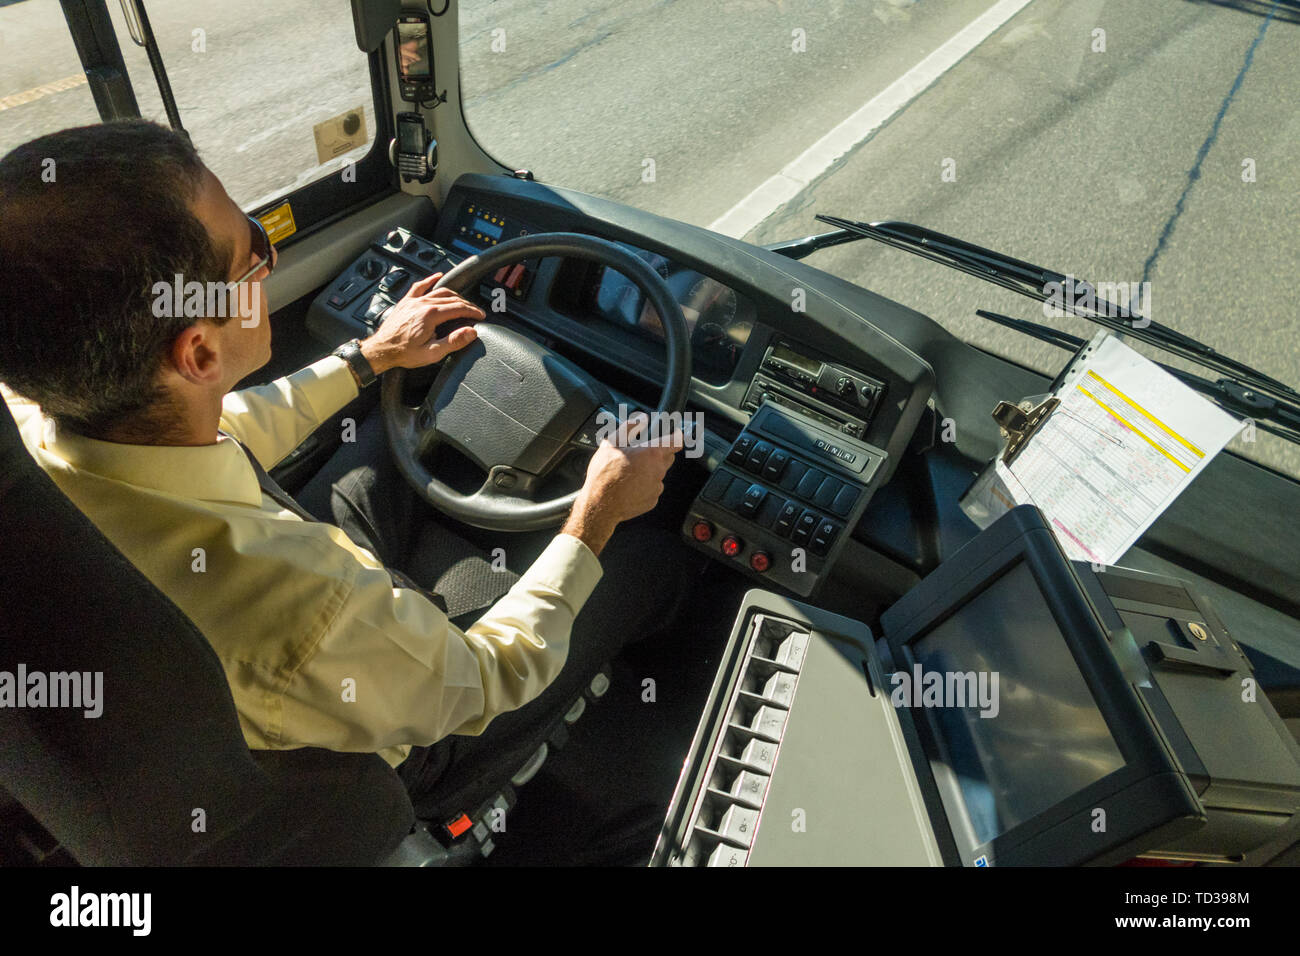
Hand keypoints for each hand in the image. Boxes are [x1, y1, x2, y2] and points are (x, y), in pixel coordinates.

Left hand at [359, 273, 485, 374]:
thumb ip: (453, 341)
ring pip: (440, 291)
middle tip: (475, 311)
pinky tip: (438, 276)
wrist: (382, 350)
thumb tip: (471, 332)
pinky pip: (420, 286)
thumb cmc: (404, 353)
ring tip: (463, 301)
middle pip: (452, 298)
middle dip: (467, 304)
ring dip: (455, 295)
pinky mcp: (406, 302)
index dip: (473, 311)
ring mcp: (414, 301)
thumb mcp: (432, 353)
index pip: (459, 308)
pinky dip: (431, 280)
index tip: (481, 315)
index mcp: (431, 315)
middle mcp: (422, 304)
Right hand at [562, 412, 683, 555]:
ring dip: (649, 470)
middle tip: (639, 455)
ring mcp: (656, 487)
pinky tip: (630, 485)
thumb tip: (640, 418)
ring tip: (629, 472)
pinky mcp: (653, 500)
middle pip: (668, 457)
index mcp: (651, 453)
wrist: (600, 503)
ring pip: (659, 473)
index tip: (675, 434)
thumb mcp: (612, 442)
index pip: (676, 441)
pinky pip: (653, 488)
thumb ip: (629, 426)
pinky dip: (645, 485)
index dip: (676, 436)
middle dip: (657, 454)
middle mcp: (658, 470)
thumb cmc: (604, 474)